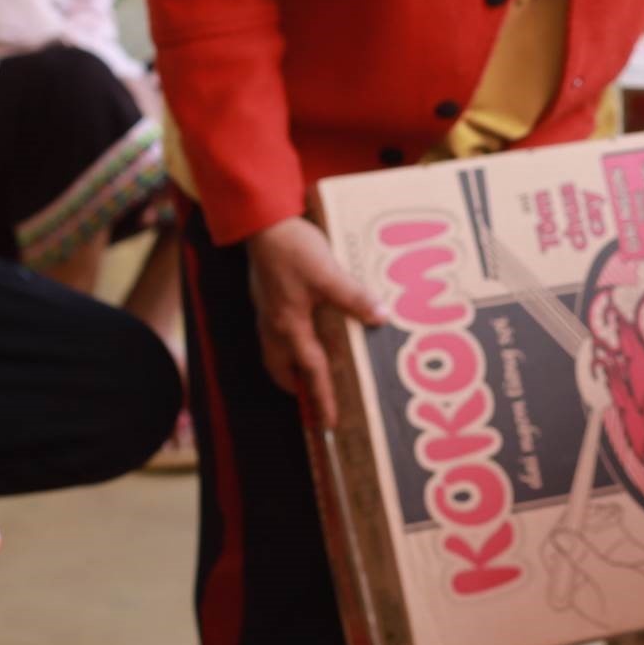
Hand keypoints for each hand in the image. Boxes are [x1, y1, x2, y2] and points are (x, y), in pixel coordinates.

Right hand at [247, 216, 384, 428]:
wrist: (262, 222)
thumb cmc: (293, 248)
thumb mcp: (329, 274)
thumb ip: (355, 298)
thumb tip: (381, 317)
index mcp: (289, 326)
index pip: (311, 371)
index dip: (322, 397)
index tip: (327, 423)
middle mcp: (273, 325)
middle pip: (281, 369)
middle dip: (297, 387)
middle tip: (314, 398)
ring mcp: (266, 311)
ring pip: (275, 352)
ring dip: (291, 366)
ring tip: (309, 371)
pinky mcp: (265, 298)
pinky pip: (274, 332)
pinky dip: (288, 343)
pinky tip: (302, 332)